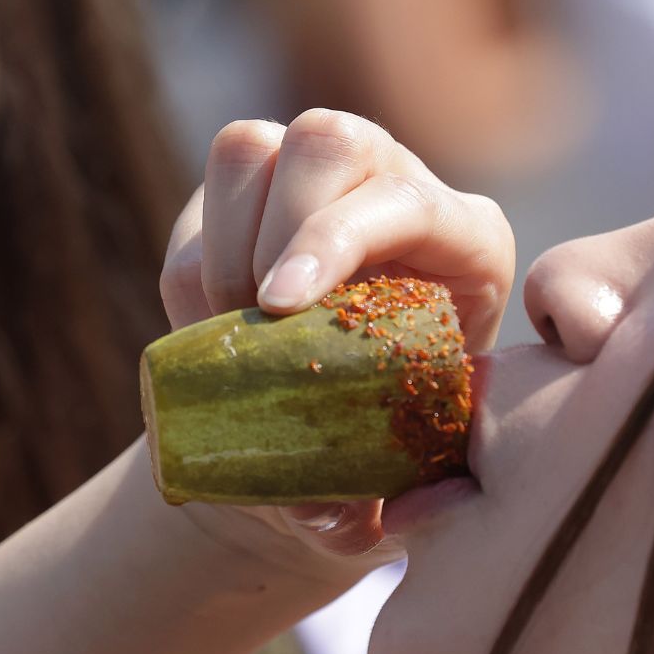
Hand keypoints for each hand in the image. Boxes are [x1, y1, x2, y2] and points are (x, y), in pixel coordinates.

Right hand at [155, 109, 513, 572]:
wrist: (336, 448)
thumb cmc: (397, 462)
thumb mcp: (410, 487)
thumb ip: (388, 505)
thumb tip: (342, 515)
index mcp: (464, 240)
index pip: (405, 198)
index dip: (333, 241)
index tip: (280, 307)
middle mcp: (395, 186)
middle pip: (326, 138)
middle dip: (273, 228)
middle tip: (252, 318)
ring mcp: (316, 184)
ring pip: (249, 149)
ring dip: (220, 245)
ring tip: (228, 332)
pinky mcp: (248, 201)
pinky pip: (199, 201)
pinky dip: (189, 271)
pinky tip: (209, 332)